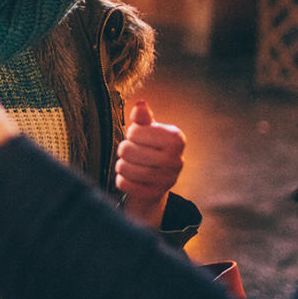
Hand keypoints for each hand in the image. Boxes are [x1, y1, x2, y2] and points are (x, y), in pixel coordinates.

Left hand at [116, 100, 184, 227]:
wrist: (157, 178)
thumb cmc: (150, 147)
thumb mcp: (147, 130)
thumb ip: (142, 117)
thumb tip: (140, 104)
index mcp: (176, 138)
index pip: (135, 131)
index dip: (131, 133)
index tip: (138, 137)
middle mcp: (176, 160)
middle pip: (127, 150)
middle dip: (124, 149)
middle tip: (131, 152)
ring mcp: (167, 180)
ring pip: (124, 168)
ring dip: (121, 165)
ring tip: (128, 163)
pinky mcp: (155, 195)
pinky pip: (124, 184)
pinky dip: (121, 180)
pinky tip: (128, 177)